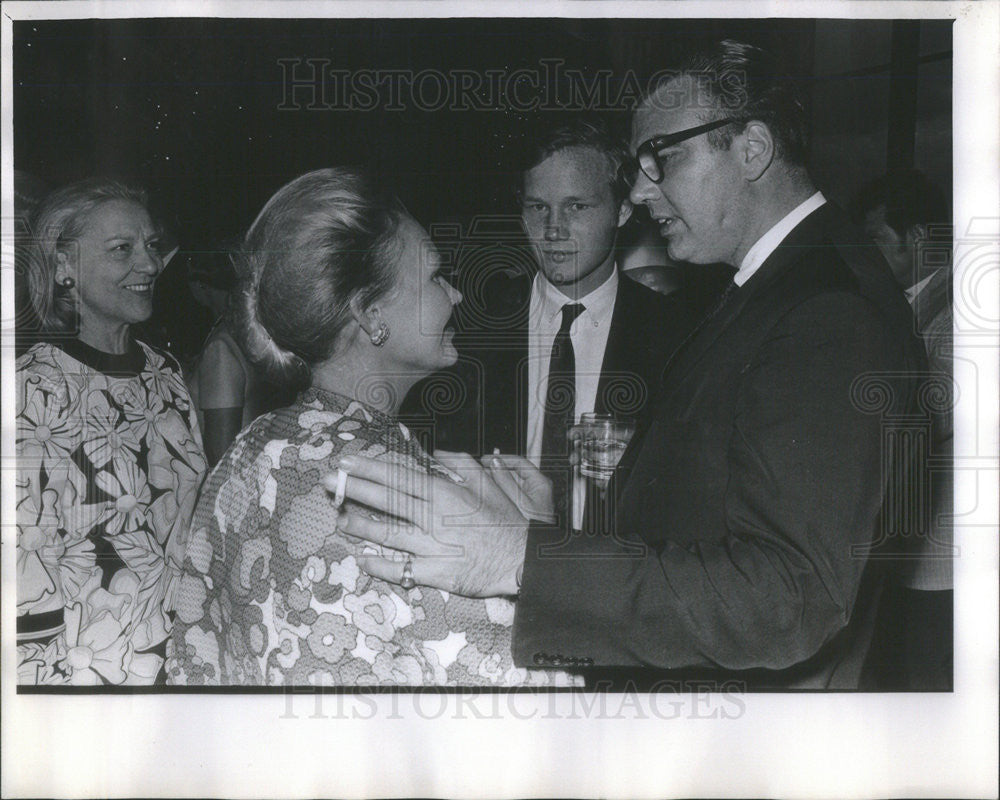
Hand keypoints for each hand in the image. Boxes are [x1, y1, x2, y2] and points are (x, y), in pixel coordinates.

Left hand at [326, 451, 527, 597]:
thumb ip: (460, 464)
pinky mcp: (435, 571)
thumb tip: (436, 453)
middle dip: (354, 489)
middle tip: (329, 483)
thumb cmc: (507, 520)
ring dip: (360, 526)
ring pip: (387, 533)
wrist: (522, 558)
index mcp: (444, 492)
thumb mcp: (488, 482)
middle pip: (386, 500)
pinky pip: (400, 569)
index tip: (348, 461)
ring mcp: (431, 545)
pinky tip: (363, 559)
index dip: (370, 468)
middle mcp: (432, 517)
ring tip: (340, 519)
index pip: (399, 476)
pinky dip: (380, 565)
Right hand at [479, 453, 554, 523]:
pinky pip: (510, 494)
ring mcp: (531, 498)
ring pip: (511, 483)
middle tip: (481, 469)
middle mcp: (537, 489)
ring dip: (496, 481)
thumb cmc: (534, 527)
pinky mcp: (525, 507)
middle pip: (514, 472)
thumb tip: (495, 463)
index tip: (486, 460)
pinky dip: (499, 491)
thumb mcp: (518, 501)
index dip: (501, 459)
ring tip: (482, 480)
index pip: (519, 462)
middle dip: (496, 470)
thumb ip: (506, 481)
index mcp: (540, 483)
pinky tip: (489, 494)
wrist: (536, 549)